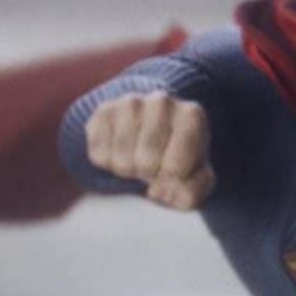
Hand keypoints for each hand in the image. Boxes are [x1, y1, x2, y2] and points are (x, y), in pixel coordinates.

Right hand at [84, 90, 215, 211]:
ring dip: (128, 169)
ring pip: (121, 158)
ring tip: (138, 158)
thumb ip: (191, 193)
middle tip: (153, 166)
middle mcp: (162, 102)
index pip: (175, 168)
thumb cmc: (179, 157)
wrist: (154, 130)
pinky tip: (120, 151)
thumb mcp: (196, 179)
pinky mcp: (104, 110)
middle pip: (146, 162)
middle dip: (148, 174)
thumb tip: (160, 192)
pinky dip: (107, 162)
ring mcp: (131, 102)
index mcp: (192, 116)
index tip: (174, 173)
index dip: (171, 181)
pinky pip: (99, 153)